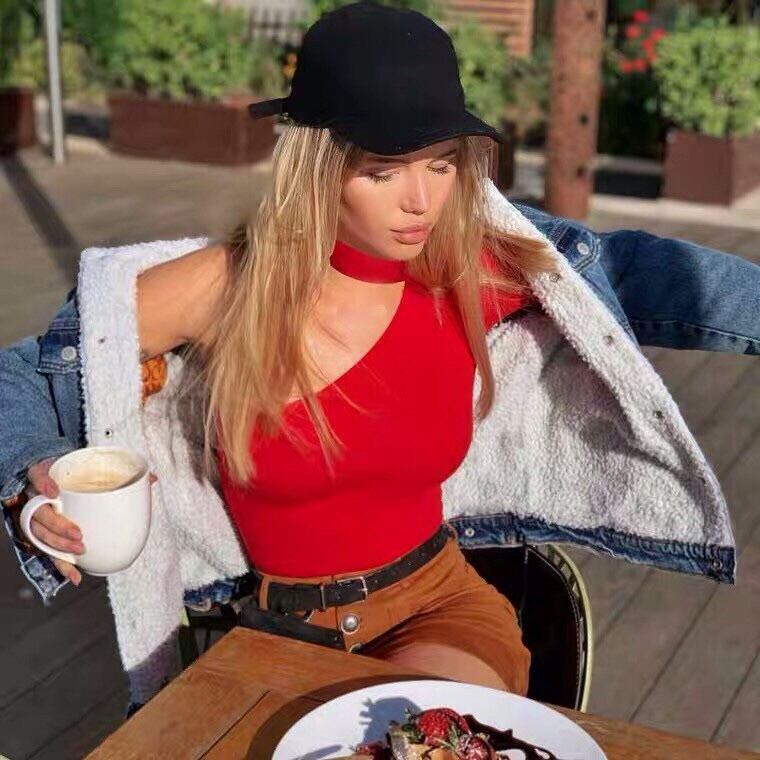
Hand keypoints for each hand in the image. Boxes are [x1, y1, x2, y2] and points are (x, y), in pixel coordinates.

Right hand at [25, 457, 157, 586]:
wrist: (57, 480)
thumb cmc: (78, 476)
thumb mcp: (92, 469)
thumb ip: (121, 473)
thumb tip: (153, 478)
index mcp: (47, 474)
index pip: (38, 475)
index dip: (43, 484)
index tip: (55, 492)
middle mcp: (36, 496)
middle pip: (39, 513)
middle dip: (58, 526)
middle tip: (78, 534)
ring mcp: (37, 517)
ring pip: (40, 534)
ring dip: (58, 546)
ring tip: (80, 550)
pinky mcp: (42, 535)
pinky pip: (47, 551)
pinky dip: (62, 566)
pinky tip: (76, 576)